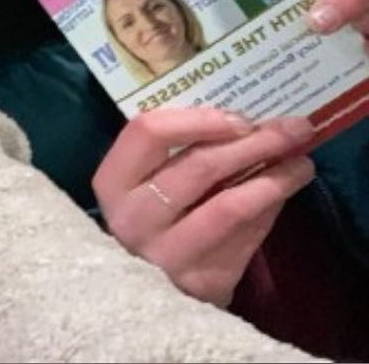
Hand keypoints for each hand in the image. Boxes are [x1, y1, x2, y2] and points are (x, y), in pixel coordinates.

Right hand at [92, 107, 315, 305]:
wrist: (145, 299)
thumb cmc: (150, 218)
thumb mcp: (144, 182)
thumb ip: (178, 152)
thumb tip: (245, 122)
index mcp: (113, 182)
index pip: (148, 133)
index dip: (198, 119)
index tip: (240, 117)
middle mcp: (134, 219)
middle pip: (197, 166)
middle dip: (252, 143)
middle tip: (292, 130)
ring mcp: (168, 255)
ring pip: (229, 206)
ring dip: (274, 179)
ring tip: (302, 163)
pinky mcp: (203, 283)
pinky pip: (245, 238)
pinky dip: (268, 210)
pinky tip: (283, 194)